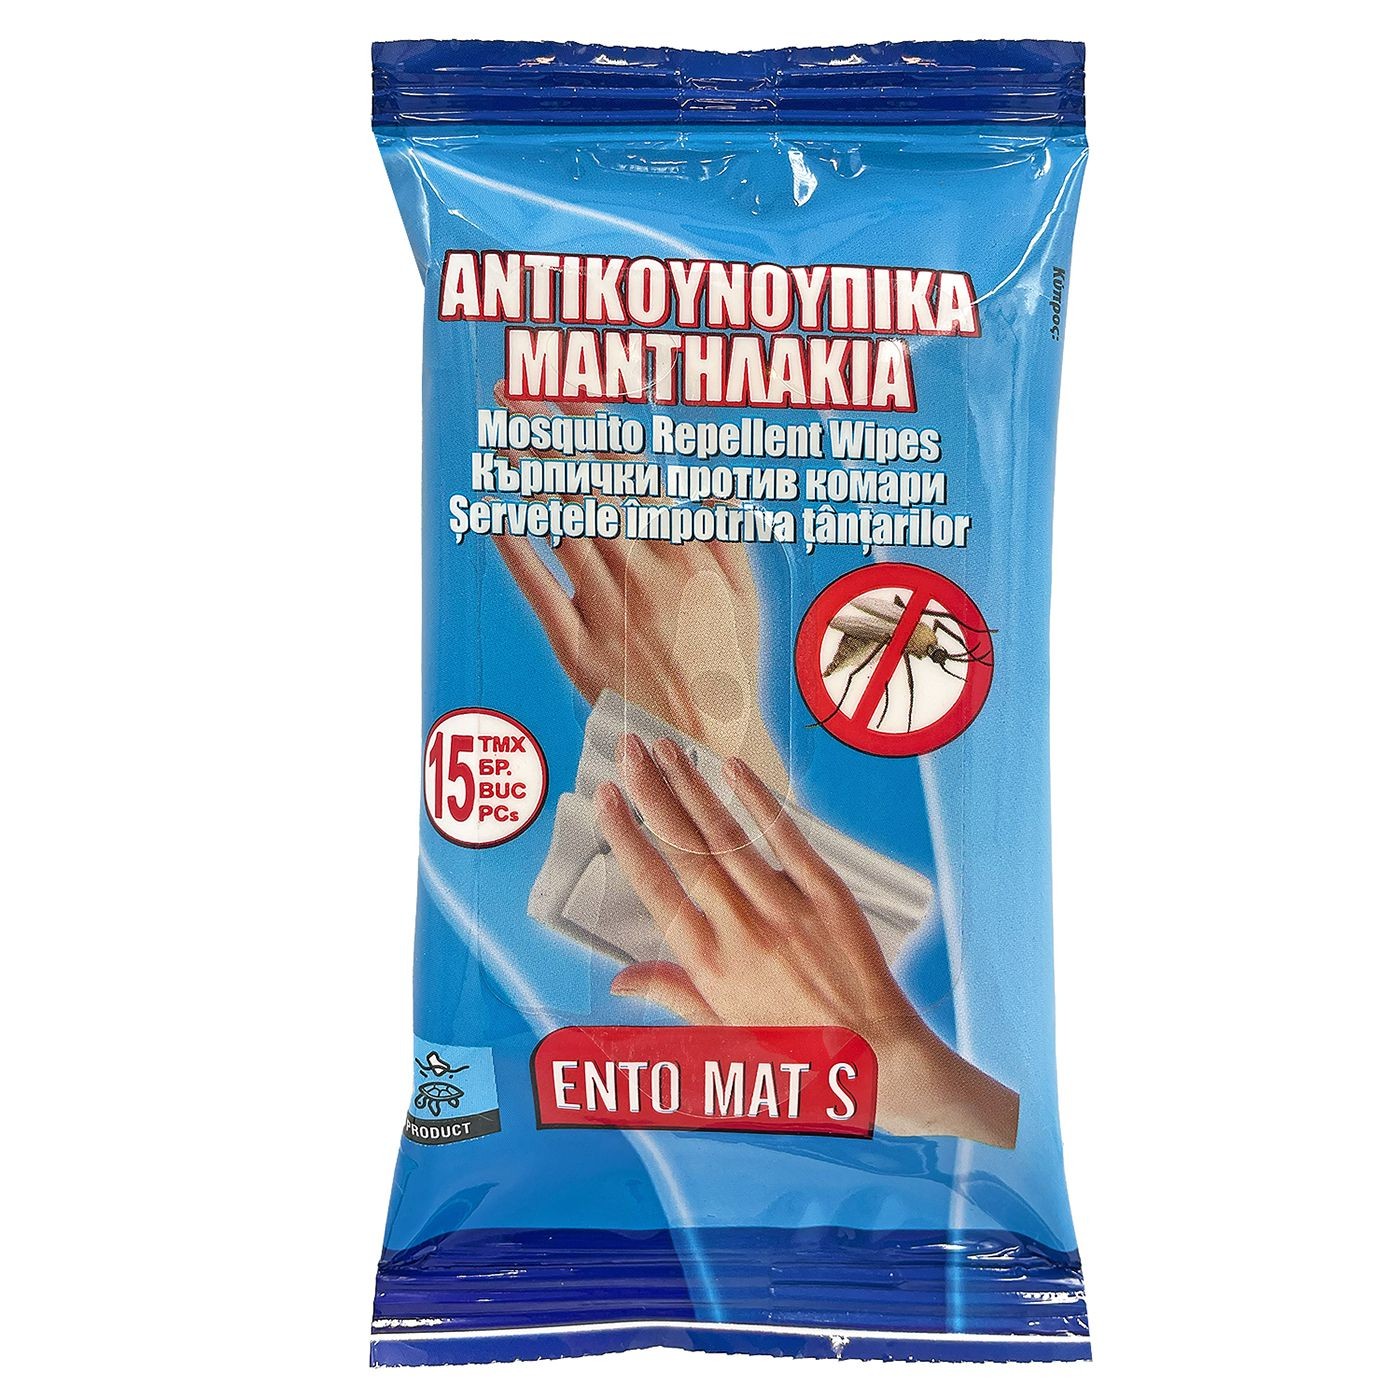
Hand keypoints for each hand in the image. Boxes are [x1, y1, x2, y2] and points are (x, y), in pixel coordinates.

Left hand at [488, 386, 787, 790]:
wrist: (706, 741)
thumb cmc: (728, 664)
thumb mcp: (746, 595)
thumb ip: (725, 535)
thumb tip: (707, 484)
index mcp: (684, 554)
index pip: (628, 470)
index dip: (590, 424)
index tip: (563, 386)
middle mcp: (642, 574)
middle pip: (584, 486)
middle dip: (542, 432)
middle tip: (508, 389)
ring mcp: (607, 611)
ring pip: (558, 528)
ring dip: (523, 477)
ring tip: (496, 436)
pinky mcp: (577, 651)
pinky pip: (539, 592)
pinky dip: (515, 553)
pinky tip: (494, 517)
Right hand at [596, 735, 1019, 1146]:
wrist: (878, 1062)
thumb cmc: (797, 1056)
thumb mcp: (722, 1037)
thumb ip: (672, 996)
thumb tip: (620, 979)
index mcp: (709, 965)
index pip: (655, 886)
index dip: (626, 837)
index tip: (605, 799)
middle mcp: (742, 930)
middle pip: (685, 849)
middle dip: (652, 793)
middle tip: (629, 750)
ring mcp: (787, 909)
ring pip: (727, 837)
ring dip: (693, 788)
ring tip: (667, 748)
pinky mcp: (829, 896)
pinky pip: (787, 839)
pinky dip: (759, 802)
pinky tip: (733, 770)